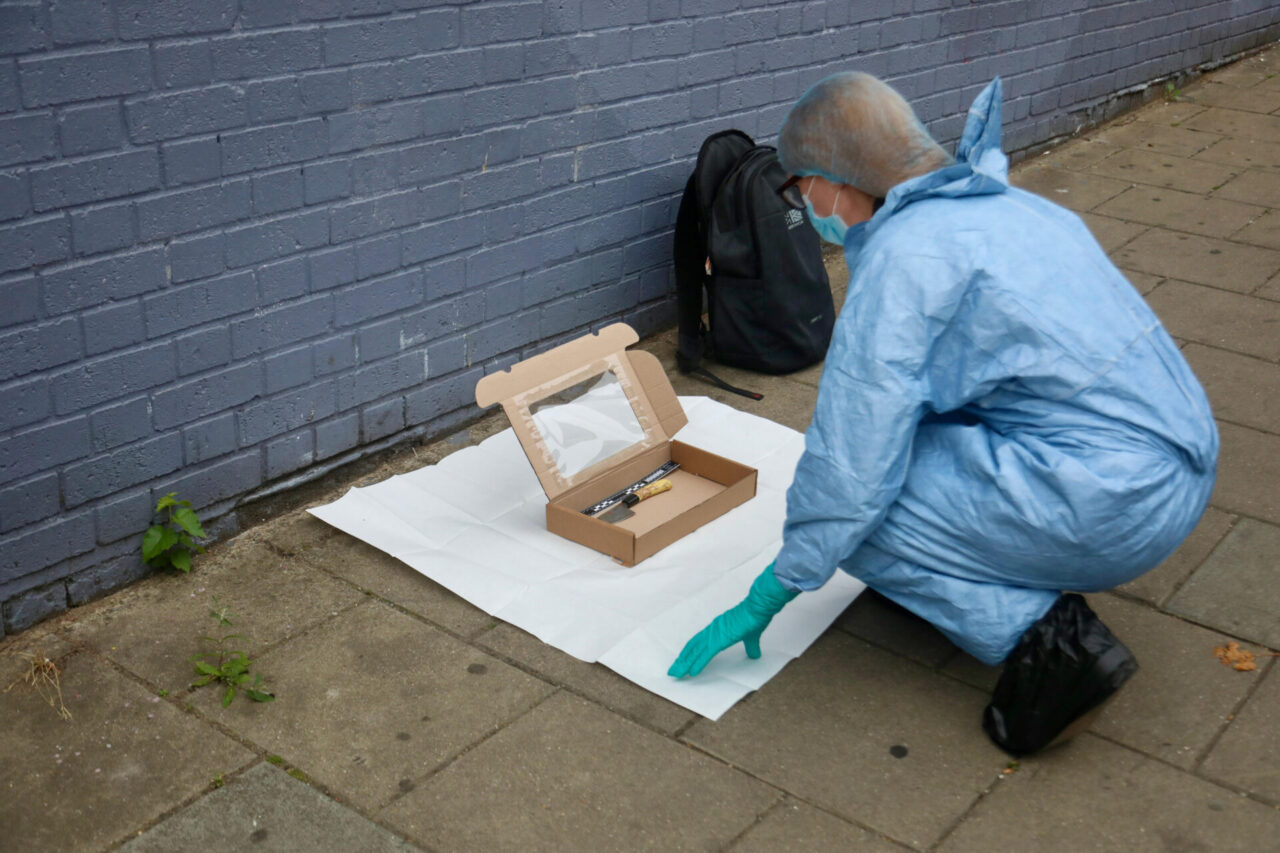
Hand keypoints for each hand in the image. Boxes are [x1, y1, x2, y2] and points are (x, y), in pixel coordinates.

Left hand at [668, 563, 798, 677]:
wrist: (758, 607)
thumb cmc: (755, 617)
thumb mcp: (752, 636)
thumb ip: (750, 645)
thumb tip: (754, 654)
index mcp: (717, 629)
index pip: (698, 642)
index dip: (689, 652)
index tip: (682, 661)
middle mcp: (712, 631)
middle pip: (692, 648)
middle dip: (682, 660)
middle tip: (673, 671)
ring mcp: (714, 635)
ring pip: (695, 652)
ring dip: (685, 664)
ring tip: (676, 673)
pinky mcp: (720, 640)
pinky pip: (706, 655)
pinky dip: (698, 664)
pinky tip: (692, 672)